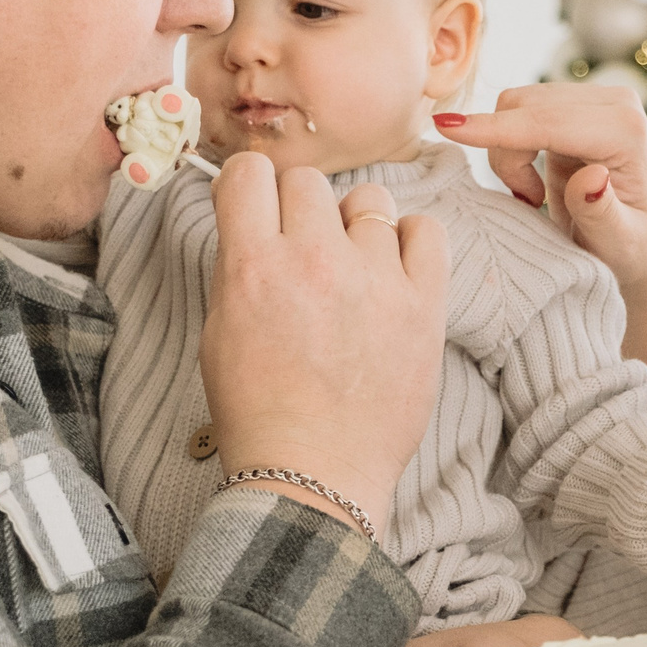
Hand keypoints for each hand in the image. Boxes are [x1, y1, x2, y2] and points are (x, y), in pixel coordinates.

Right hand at [201, 155, 445, 535]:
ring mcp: (375, 280)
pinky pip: (427, 232)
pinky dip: (410, 242)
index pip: (249, 173)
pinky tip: (394, 272)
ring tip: (352, 269)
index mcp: (254, 266)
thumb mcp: (219, 332)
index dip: (249, 189)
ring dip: (355, 226)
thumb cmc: (260, 412)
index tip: (257, 207)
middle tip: (303, 250)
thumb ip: (239, 266)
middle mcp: (315, 261)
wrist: (314, 474)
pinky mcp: (423, 304)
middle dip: (299, 209)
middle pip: (308, 182)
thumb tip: (255, 221)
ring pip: (369, 201)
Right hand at [434, 84, 646, 360]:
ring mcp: (593, 98)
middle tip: (528, 202)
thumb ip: (602, 212)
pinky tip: (533, 182)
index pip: (547, 123)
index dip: (496, 129)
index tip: (446, 129)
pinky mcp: (572, 104)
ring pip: (515, 105)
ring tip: (532, 196)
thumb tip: (592, 176)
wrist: (634, 248)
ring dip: (508, 153)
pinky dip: (510, 147)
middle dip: (507, 156)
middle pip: (525, 106)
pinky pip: (516, 112)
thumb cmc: (628, 254)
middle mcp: (614, 102)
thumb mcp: (618, 245)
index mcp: (627, 131)